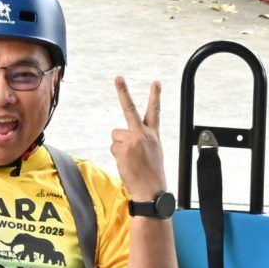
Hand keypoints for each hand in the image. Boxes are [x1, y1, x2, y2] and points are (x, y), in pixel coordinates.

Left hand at [111, 76, 165, 201]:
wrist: (151, 190)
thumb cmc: (152, 173)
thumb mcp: (154, 152)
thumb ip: (142, 139)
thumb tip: (124, 137)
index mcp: (153, 134)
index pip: (155, 111)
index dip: (155, 96)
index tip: (156, 82)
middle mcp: (143, 134)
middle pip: (130, 109)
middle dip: (123, 91)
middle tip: (118, 77)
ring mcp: (132, 140)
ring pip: (116, 136)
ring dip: (119, 147)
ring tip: (130, 159)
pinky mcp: (123, 149)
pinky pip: (113, 147)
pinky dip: (117, 155)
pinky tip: (127, 163)